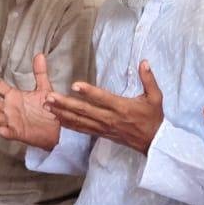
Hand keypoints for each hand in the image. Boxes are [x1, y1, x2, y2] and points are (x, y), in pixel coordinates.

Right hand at [0, 53, 61, 150]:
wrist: (57, 127)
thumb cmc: (46, 108)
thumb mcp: (44, 88)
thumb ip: (40, 73)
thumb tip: (39, 55)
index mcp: (14, 96)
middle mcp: (9, 108)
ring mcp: (12, 121)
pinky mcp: (19, 133)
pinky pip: (10, 133)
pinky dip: (5, 132)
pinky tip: (1, 130)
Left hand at [46, 60, 164, 153]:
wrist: (153, 142)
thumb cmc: (153, 117)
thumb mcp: (156, 97)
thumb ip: (148, 79)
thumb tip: (144, 61)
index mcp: (122, 108)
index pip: (102, 99)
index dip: (88, 92)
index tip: (74, 85)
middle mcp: (110, 118)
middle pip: (85, 111)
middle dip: (65, 104)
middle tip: (50, 96)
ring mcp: (104, 128)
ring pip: (80, 121)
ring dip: (62, 113)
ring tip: (47, 106)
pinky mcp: (101, 134)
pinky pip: (82, 129)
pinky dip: (69, 124)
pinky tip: (57, 118)